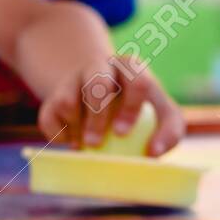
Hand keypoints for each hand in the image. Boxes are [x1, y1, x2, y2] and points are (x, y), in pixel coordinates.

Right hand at [37, 56, 184, 155]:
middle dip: (96, 116)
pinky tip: (73, 140)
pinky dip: (60, 137)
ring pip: (67, 102)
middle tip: (96, 144)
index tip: (122, 133)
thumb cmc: (140, 111)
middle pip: (97, 85)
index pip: (135, 80)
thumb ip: (169, 132)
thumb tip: (153, 153)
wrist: (100, 100)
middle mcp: (100, 66)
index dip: (129, 107)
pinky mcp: (52, 97)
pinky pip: (49, 119)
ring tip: (87, 142)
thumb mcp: (163, 116)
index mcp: (130, 67)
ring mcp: (73, 79)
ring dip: (76, 129)